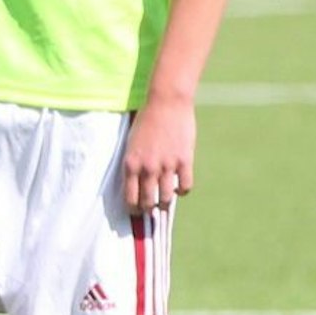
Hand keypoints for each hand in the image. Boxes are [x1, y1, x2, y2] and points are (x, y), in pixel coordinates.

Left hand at [122, 97, 195, 212]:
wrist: (166, 103)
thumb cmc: (145, 120)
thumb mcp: (131, 142)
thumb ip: (134, 162)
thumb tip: (136, 182)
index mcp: (130, 163)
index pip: (130, 197)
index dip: (133, 208)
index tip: (135, 212)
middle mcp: (147, 168)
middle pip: (148, 201)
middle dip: (148, 209)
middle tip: (150, 210)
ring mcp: (167, 166)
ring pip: (166, 198)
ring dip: (165, 203)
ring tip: (164, 202)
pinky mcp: (184, 161)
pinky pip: (185, 186)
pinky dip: (182, 191)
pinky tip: (179, 187)